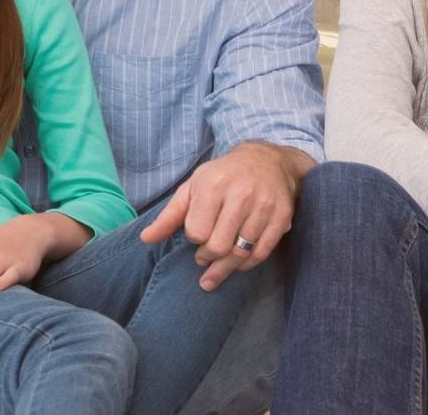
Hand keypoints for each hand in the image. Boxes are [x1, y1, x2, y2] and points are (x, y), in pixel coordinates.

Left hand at [139, 142, 309, 291]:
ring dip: (226, 266)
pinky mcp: (281, 217)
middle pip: (218, 246)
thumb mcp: (193, 187)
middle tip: (204, 256)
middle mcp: (241, 195)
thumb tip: (146, 238)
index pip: (197, 232)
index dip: (194, 238)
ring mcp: (264, 206)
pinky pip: (261, 253)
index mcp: (214, 185)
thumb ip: (170, 215)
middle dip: (207, 257)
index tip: (197, 234)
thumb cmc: (223, 176)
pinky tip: (237, 264)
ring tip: (216, 267)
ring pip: (241, 253)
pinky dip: (246, 265)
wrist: (267, 161)